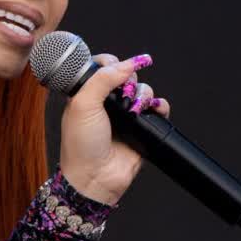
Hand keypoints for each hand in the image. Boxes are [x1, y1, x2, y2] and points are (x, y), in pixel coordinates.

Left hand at [57, 51, 171, 205]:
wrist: (95, 177)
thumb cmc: (81, 145)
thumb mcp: (83, 104)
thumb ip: (102, 78)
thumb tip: (127, 63)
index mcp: (87, 93)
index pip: (102, 66)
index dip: (110, 63)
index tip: (113, 68)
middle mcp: (106, 102)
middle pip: (127, 75)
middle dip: (129, 80)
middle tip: (122, 95)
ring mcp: (125, 115)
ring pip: (143, 90)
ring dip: (143, 95)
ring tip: (133, 109)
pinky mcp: (142, 128)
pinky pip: (158, 108)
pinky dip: (159, 106)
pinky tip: (152, 111)